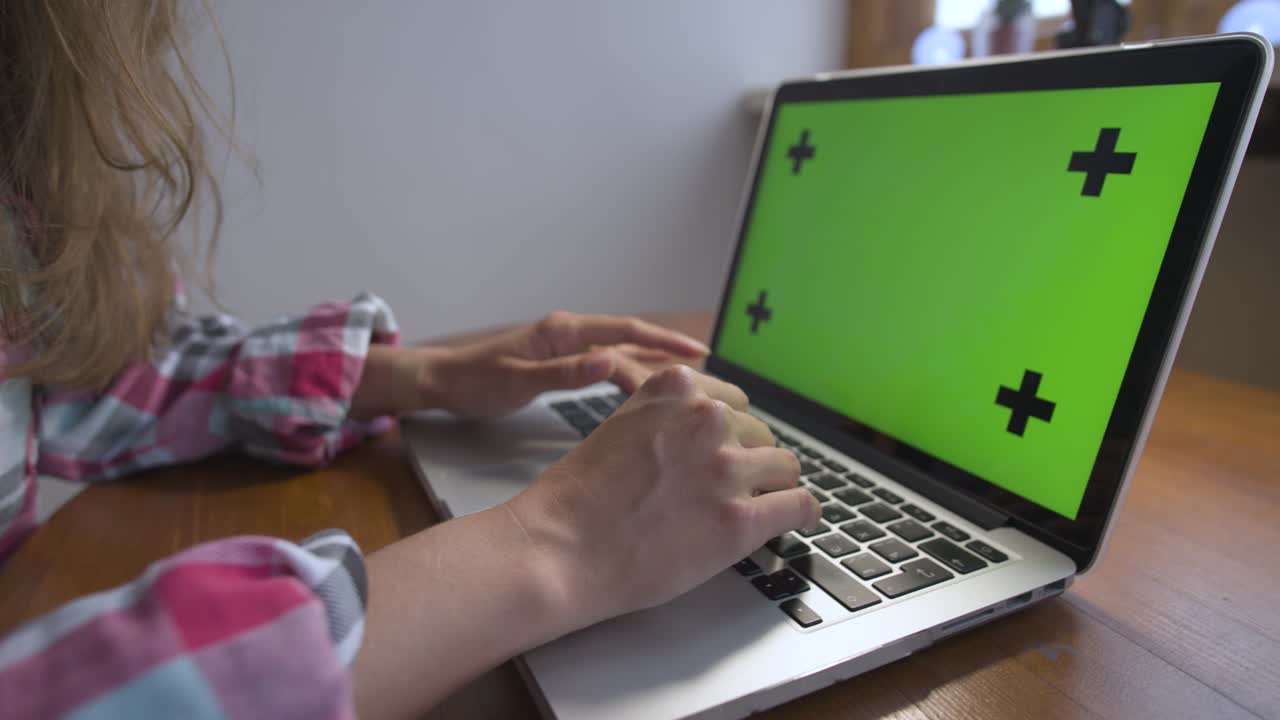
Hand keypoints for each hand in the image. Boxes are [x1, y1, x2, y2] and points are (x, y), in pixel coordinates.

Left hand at [421, 311, 708, 417]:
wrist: (445, 382)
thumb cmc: (477, 382)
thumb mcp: (519, 382)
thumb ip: (565, 373)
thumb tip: (609, 362)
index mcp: (564, 331)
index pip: (626, 332)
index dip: (664, 343)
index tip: (698, 356)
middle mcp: (571, 333)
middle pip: (631, 339)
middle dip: (670, 354)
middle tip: (708, 375)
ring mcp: (567, 345)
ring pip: (622, 351)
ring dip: (654, 364)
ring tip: (688, 383)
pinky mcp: (562, 360)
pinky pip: (607, 363)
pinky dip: (631, 373)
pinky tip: (647, 388)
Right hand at [505, 365, 818, 626]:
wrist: (558, 548)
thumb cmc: (576, 498)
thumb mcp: (621, 426)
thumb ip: (666, 421)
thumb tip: (706, 435)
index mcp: (676, 389)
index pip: (732, 401)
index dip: (727, 434)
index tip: (723, 452)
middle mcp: (706, 419)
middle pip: (760, 434)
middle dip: (747, 461)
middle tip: (723, 492)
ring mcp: (726, 469)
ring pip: (786, 468)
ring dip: (771, 488)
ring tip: (750, 510)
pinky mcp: (739, 520)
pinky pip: (800, 505)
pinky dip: (800, 514)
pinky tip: (792, 521)